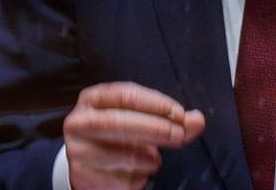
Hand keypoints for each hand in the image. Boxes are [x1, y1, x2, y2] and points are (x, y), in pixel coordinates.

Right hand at [63, 81, 206, 189]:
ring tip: (153, 159)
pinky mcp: (83, 177)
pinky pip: (121, 179)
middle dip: (155, 128)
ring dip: (149, 159)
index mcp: (93, 99)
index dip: (155, 103)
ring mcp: (78, 151)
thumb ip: (169, 119)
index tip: (179, 113)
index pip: (126, 95)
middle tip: (180, 135)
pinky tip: (137, 173)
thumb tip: (197, 120)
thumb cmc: (117, 136)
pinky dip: (138, 178)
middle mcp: (79, 122)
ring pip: (123, 155)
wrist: (85, 164)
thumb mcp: (139, 119)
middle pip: (118, 122)